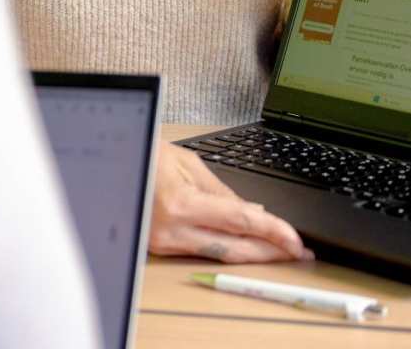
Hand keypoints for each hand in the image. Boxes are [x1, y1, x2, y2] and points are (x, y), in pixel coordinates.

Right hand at [148, 142, 313, 262]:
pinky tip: (247, 246)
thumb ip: (223, 192)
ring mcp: (165, 244)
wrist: (112, 165)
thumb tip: (253, 211)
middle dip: (270, 252)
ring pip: (220, 256)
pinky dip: (228, 249)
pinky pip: (202, 251)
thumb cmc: (145, 155)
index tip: (295, 239)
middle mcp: (173, 230)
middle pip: (234, 249)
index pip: (239, 222)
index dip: (272, 232)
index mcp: (182, 204)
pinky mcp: (161, 249)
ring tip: (280, 251)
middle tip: (298, 252)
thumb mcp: (189, 164)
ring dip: (254, 254)